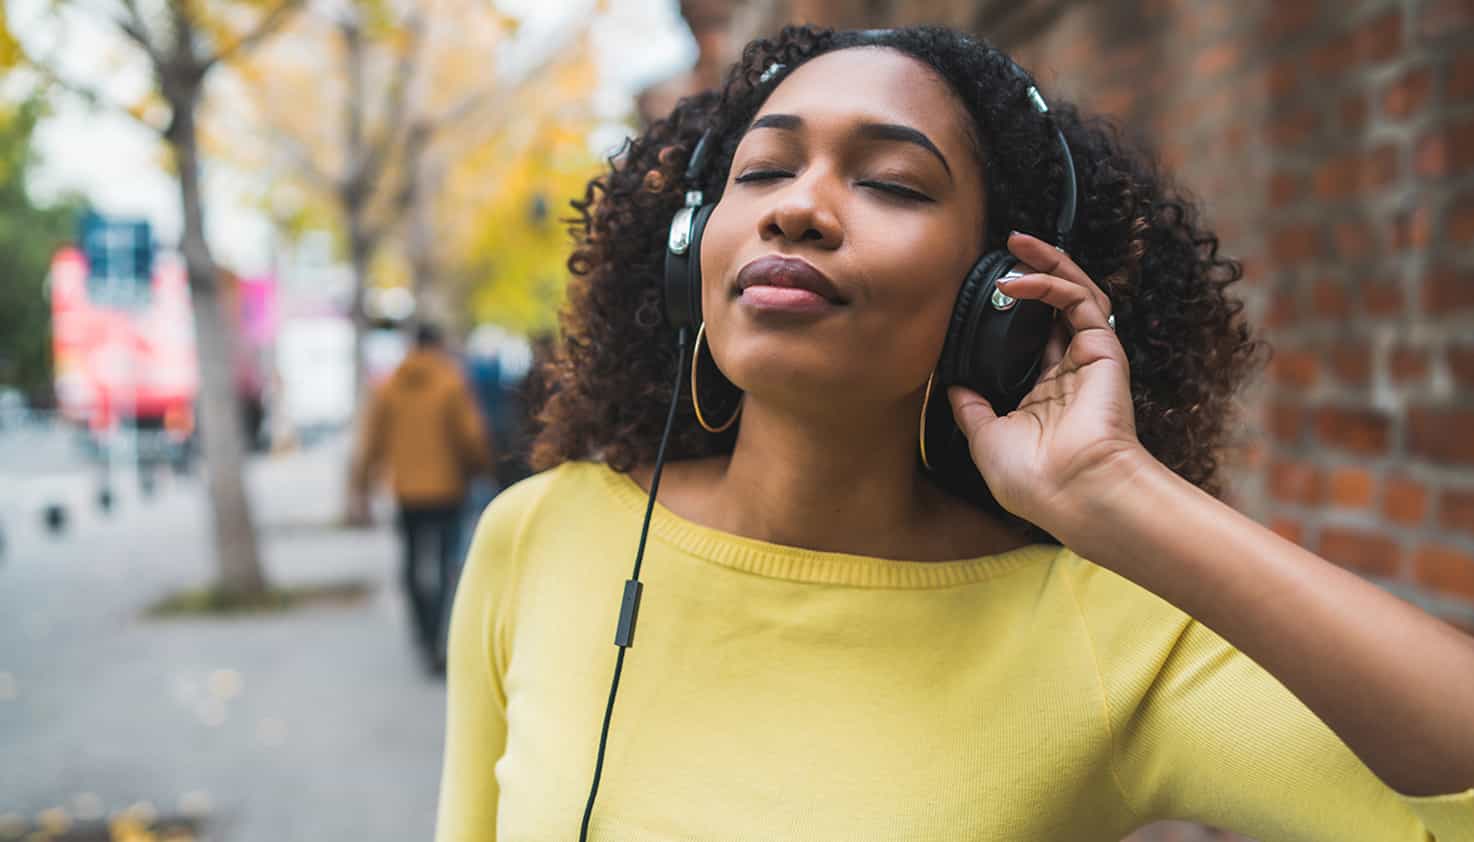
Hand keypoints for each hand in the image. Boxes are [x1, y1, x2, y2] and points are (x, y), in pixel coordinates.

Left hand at [946, 232, 1146, 532]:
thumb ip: (972, 409)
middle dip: (1035, 273)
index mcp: (1044, 395)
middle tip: (1008, 248)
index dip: (1014, 312)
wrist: (1074, 492)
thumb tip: (951, 386)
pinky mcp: (1104, 351)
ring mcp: (1088, 360)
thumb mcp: (985, 440)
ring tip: (1019, 243)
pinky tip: (1017, 280)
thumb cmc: (1036, 481)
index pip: (1032, 339)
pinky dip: (1050, 284)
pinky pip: (1080, 303)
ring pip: (1074, 295)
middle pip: (1056, 308)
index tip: (986, 293)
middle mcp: (1068, 373)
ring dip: (1048, 264)